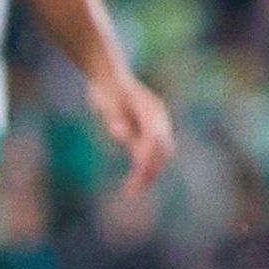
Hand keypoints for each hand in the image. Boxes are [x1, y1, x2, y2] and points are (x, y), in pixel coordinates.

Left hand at [87, 65, 174, 205]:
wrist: (109, 77)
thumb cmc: (106, 88)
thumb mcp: (106, 100)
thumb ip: (114, 116)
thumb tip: (122, 134)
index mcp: (151, 109)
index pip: (154, 138)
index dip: (146, 157)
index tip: (136, 174)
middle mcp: (159, 119)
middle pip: (162, 149)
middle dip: (150, 171)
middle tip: (133, 191)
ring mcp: (156, 126)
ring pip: (160, 154)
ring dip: (149, 173)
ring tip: (133, 190)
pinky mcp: (148, 133)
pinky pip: (152, 154)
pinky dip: (145, 168)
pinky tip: (134, 181)